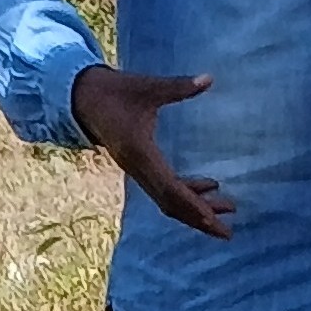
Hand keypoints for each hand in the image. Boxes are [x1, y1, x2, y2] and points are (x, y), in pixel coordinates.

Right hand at [71, 63, 236, 236]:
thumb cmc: (115, 91)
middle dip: (198, 218)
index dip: (194, 206)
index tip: (216, 220)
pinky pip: (163, 187)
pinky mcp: (140, 165)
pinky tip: (209, 187)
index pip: (170, 189)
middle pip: (170, 203)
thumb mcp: (146, 87)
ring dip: (195, 208)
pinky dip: (186, 193)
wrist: (82, 98)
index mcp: (140, 153)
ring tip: (226, 210)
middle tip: (227, 232)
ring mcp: (138, 169)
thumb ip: (177, 87)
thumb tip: (208, 79)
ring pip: (168, 199)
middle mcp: (138, 168)